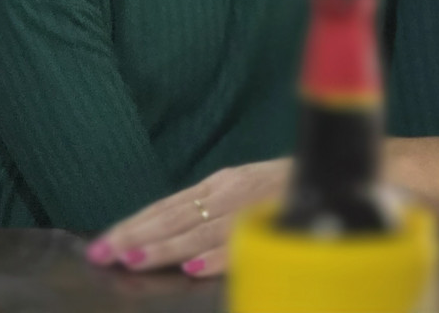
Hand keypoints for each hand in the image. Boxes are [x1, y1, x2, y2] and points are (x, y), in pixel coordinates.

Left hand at [86, 157, 291, 277]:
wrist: (337, 169)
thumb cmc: (285, 189)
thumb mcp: (242, 193)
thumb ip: (210, 211)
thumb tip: (166, 237)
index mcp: (219, 185)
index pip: (166, 206)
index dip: (133, 224)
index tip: (100, 243)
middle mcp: (228, 191)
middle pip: (174, 216)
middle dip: (136, 236)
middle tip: (102, 254)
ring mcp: (250, 205)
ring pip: (200, 231)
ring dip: (165, 247)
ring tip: (134, 260)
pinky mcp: (275, 219)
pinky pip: (242, 243)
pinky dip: (216, 256)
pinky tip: (192, 268)